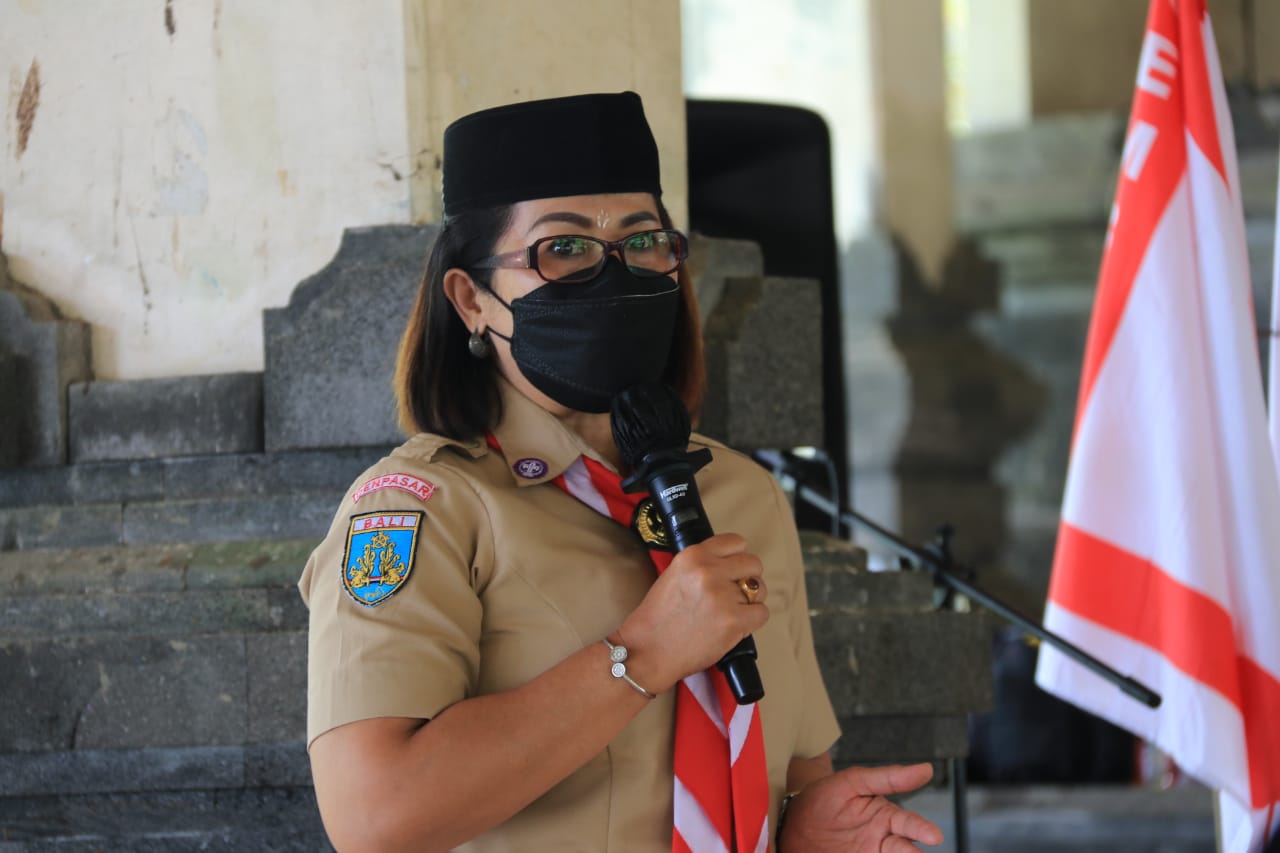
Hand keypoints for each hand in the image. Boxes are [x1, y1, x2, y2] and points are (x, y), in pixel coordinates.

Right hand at [618, 533, 768, 691]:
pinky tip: (735, 625)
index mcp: (692, 556)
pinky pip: (762, 613)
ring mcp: (722, 596)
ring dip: (750, 601)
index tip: (734, 569)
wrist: (648, 650)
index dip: (737, 558)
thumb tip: (732, 565)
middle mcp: (708, 571)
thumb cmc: (658, 618)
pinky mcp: (733, 621)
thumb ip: (702, 565)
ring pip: (760, 590)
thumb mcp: (674, 574)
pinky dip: (752, 621)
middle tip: (733, 594)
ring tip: (730, 612)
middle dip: (747, 579)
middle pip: (752, 564)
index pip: (736, 542)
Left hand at [778, 763, 942, 851]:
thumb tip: (926, 769)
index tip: (933, 836)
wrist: (792, 821)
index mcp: (886, 818)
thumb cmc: (825, 797)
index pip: (910, 824)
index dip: (922, 830)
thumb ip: (887, 778)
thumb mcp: (852, 782)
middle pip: (905, 850)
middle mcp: (882, 841)